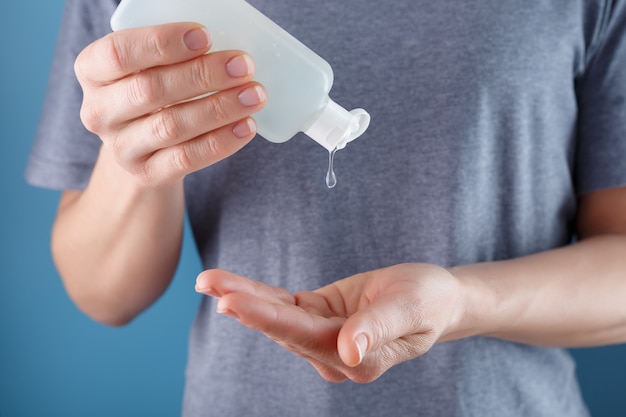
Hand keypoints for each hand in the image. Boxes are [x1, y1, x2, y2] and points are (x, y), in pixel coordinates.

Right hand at [74, 23, 266, 185]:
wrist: (140, 149)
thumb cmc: (153, 91)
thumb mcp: (149, 66)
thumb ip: (174, 51)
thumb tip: (227, 39)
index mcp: (92, 71)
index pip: (119, 53)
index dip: (162, 43)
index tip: (205, 36)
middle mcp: (98, 111)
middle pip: (151, 90)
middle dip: (202, 74)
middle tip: (244, 65)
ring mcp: (121, 148)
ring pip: (172, 126)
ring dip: (219, 108)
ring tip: (255, 94)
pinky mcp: (147, 174)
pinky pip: (186, 159)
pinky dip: (221, 141)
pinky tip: (246, 126)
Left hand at [195, 264, 473, 382]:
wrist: (435, 298)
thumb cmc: (429, 301)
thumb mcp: (412, 307)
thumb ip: (380, 327)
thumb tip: (350, 351)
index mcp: (358, 357)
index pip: (304, 336)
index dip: (267, 318)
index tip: (232, 301)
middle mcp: (334, 353)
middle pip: (281, 328)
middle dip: (244, 304)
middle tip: (208, 284)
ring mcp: (323, 338)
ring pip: (277, 316)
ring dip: (242, 297)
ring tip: (207, 280)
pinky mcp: (318, 318)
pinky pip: (284, 305)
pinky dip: (258, 295)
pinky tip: (231, 287)